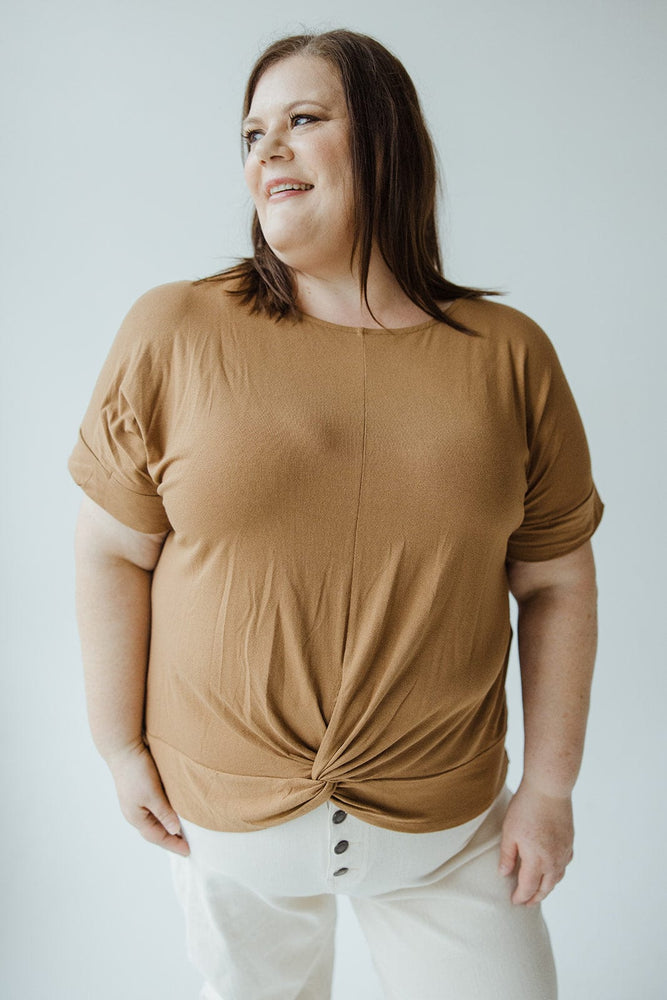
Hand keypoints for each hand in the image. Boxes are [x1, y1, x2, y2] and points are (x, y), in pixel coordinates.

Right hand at [106, 740, 189, 855]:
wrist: (124, 747)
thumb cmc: (137, 771)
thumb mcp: (153, 794)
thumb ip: (164, 813)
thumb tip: (174, 830)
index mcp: (136, 817)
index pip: (157, 837)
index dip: (173, 845)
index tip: (188, 851)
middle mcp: (134, 812)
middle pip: (154, 832)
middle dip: (170, 839)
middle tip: (187, 845)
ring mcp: (136, 802)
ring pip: (154, 820)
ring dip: (167, 826)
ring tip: (182, 832)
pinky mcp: (139, 791)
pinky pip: (154, 809)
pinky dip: (165, 814)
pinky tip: (173, 811)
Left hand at [498, 779, 573, 905]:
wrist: (549, 789)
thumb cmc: (525, 808)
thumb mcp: (509, 832)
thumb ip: (507, 855)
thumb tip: (504, 875)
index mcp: (536, 860)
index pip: (528, 887)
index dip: (521, 897)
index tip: (514, 902)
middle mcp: (553, 861)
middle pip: (545, 888)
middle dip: (535, 897)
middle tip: (527, 903)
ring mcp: (564, 851)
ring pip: (557, 878)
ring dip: (548, 887)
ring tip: (539, 891)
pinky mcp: (569, 841)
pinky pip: (565, 864)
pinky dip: (558, 873)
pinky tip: (553, 870)